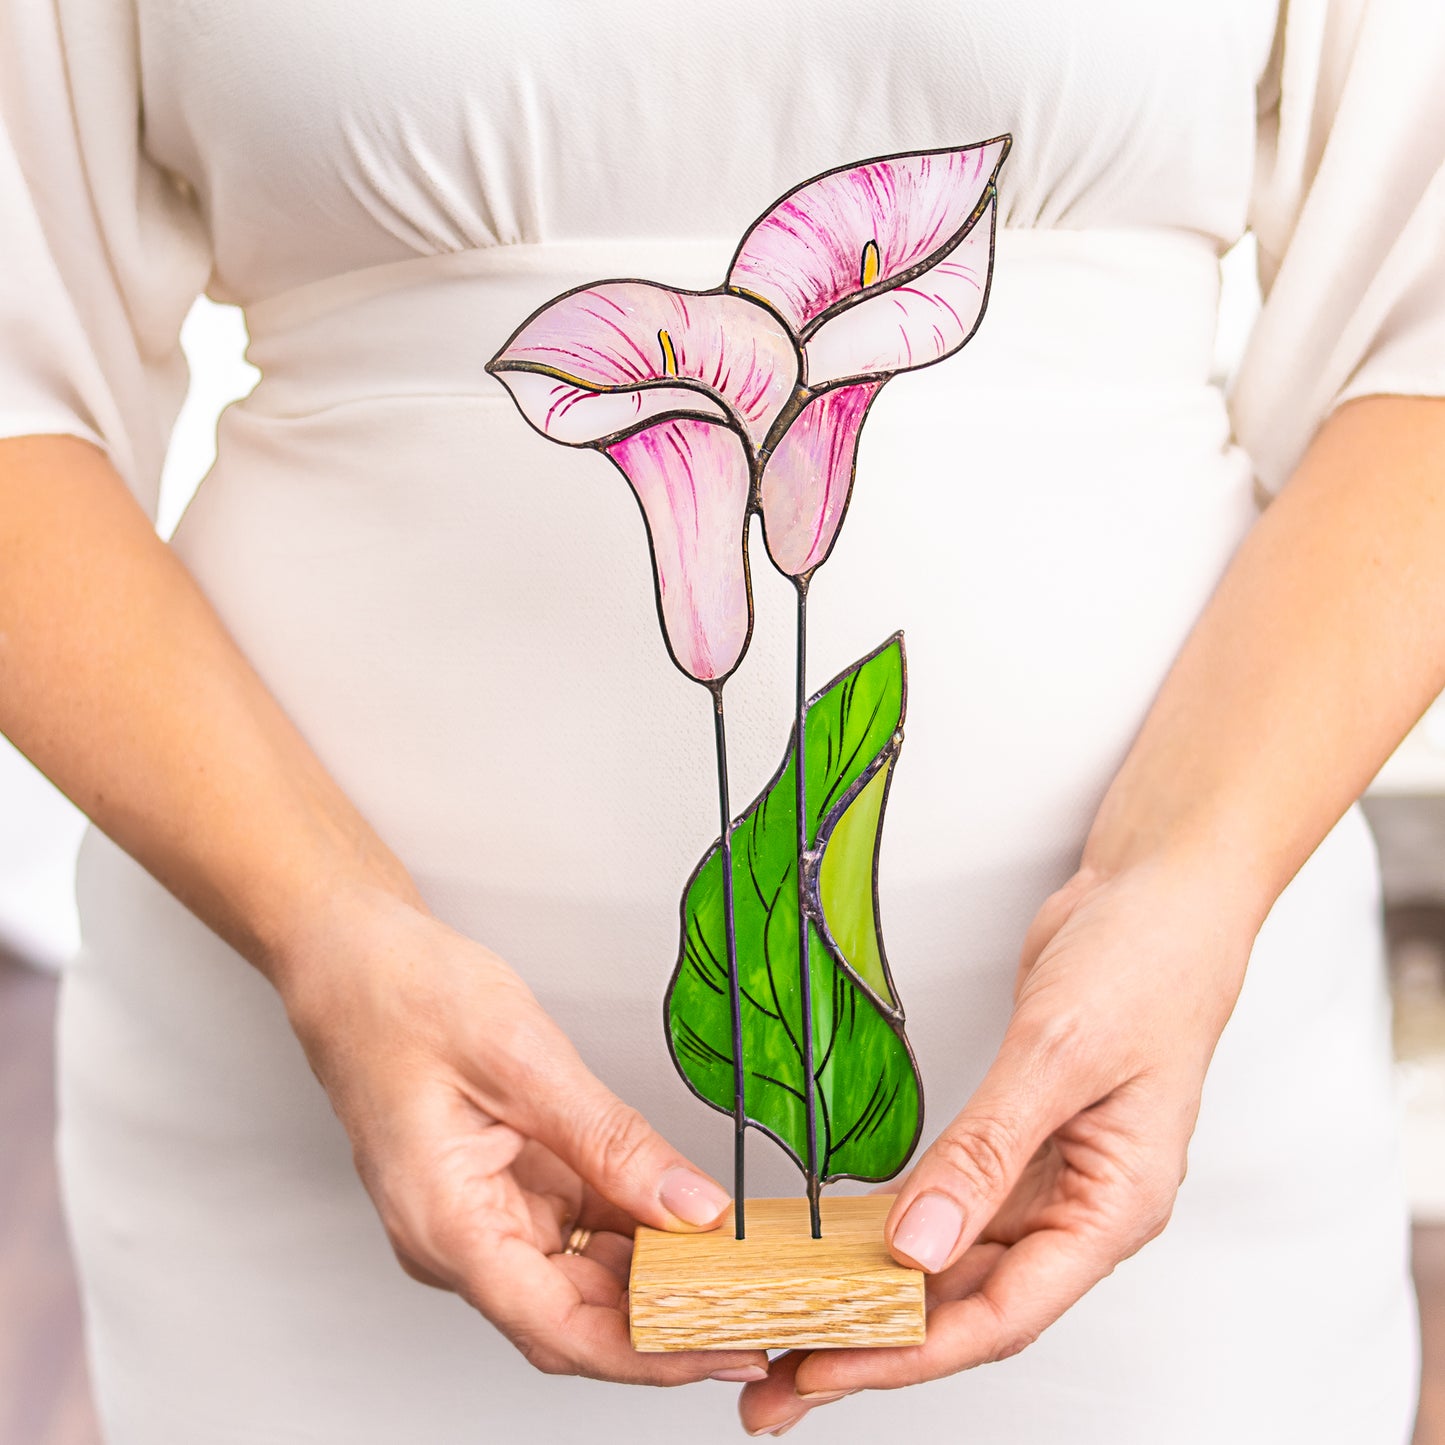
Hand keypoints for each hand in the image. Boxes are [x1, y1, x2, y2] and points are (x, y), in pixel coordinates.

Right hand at [275, 885, 766, 1385]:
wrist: (351, 958)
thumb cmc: (400, 998)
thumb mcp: (522, 1060)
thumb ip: (611, 1140)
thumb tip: (691, 1207)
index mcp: (446, 1225)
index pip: (562, 1330)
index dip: (651, 1355)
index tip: (724, 1350)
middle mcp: (457, 1238)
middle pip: (575, 1317)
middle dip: (666, 1322)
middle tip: (751, 1307)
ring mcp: (478, 1214)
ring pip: (579, 1276)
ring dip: (654, 1274)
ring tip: (731, 1265)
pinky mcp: (498, 1185)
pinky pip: (573, 1228)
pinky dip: (630, 1227)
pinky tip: (683, 1217)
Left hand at [738, 858, 1254, 1433]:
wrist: (1155, 897)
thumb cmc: (1145, 968)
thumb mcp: (1059, 1057)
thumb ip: (987, 1153)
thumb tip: (917, 1245)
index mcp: (1115, 1208)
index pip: (1003, 1313)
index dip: (911, 1350)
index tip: (827, 1366)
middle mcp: (1080, 1207)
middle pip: (970, 1306)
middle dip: (876, 1348)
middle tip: (782, 1383)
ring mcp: (1047, 1176)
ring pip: (954, 1264)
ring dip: (877, 1301)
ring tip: (792, 1333)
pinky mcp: (1016, 1141)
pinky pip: (950, 1205)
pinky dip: (895, 1234)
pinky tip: (839, 1257)